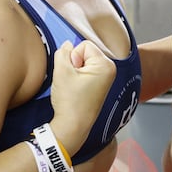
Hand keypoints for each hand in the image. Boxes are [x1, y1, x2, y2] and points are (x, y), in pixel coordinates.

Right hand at [47, 39, 115, 154]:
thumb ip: (63, 52)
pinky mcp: (100, 84)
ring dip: (75, 71)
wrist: (73, 126)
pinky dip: (78, 77)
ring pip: (84, 62)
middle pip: (85, 52)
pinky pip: (86, 71)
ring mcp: (106, 78)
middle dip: (75, 63)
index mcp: (106, 65)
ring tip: (74, 87)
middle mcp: (110, 69)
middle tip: (73, 82)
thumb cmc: (70, 102)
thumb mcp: (61, 71)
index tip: (73, 75)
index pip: (84, 45)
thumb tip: (68, 44)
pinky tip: (76, 90)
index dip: (73, 57)